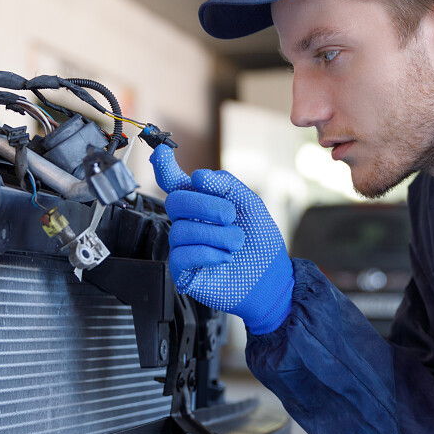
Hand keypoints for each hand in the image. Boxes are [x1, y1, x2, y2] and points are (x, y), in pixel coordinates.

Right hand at [151, 145, 292, 333]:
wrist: (270, 281)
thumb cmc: (261, 245)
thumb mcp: (251, 207)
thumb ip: (227, 186)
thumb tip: (197, 176)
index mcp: (203, 204)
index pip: (176, 182)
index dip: (165, 167)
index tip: (163, 153)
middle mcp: (189, 222)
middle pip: (175, 201)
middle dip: (205, 205)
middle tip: (230, 217)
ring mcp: (184, 246)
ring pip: (181, 229)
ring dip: (217, 235)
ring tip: (236, 244)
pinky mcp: (182, 270)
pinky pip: (181, 254)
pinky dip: (208, 254)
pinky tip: (224, 259)